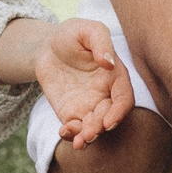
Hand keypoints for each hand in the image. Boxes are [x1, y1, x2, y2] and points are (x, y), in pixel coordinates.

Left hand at [36, 19, 134, 148]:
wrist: (47, 45)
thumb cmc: (72, 34)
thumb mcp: (87, 30)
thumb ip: (100, 42)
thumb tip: (108, 62)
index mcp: (115, 76)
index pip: (124, 98)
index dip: (119, 112)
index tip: (109, 121)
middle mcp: (105, 94)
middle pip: (108, 116)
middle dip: (100, 127)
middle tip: (89, 133)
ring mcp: (88, 105)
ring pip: (93, 126)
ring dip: (88, 136)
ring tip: (79, 142)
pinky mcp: (70, 112)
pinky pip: (74, 128)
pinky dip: (71, 134)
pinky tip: (64, 132)